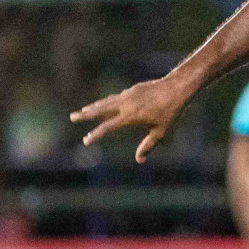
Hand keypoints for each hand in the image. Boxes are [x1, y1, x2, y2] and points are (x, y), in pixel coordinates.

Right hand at [71, 77, 190, 162]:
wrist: (176, 89)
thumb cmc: (170, 112)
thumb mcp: (161, 132)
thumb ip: (148, 145)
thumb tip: (139, 159)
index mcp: (129, 116)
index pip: (107, 127)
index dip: (95, 134)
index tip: (86, 140)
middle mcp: (125, 104)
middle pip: (100, 109)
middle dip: (85, 114)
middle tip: (72, 117)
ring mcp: (128, 95)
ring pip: (107, 101)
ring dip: (94, 106)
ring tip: (84, 110)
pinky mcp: (133, 90)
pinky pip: (116, 97)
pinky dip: (108, 102)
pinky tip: (105, 105)